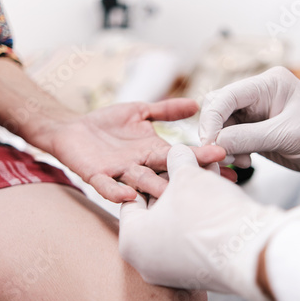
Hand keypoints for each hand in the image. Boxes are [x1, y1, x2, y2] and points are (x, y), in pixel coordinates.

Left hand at [49, 98, 225, 201]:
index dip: (201, 157)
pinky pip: (107, 186)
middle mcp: (141, 165)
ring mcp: (119, 172)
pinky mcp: (96, 175)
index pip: (181, 155)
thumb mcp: (140, 111)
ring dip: (157, 188)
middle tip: (210, 185)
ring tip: (175, 195)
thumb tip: (197, 104)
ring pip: (141, 182)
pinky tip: (128, 196)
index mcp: (153, 151)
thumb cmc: (107, 123)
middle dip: (187, 178)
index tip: (226, 159)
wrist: (73, 129)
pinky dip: (116, 192)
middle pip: (167, 172)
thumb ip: (167, 110)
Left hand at [119, 144, 299, 300]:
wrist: (252, 255)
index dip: (153, 174)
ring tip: (211, 177)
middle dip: (175, 187)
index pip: (133, 199)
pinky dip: (200, 221)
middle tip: (192, 168)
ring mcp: (169, 274)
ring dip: (191, 201)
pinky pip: (191, 243)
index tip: (168, 165)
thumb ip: (177, 160)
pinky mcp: (194, 278)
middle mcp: (145, 263)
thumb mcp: (188, 176)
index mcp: (131, 240)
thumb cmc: (209, 214)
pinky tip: (218, 200)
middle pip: (156, 212)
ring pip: (176, 226)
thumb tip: (177, 152)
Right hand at [199, 66, 299, 182]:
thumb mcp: (288, 136)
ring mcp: (255, 113)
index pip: (226, 96)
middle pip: (217, 108)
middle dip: (215, 133)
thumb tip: (215, 143)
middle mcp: (258, 95)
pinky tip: (244, 162)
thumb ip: (248, 138)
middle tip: (220, 156)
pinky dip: (231, 152)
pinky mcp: (255, 130)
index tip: (209, 144)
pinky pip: (230, 138)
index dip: (211, 120)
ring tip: (238, 162)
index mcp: (268, 84)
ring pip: (221, 126)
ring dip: (223, 146)